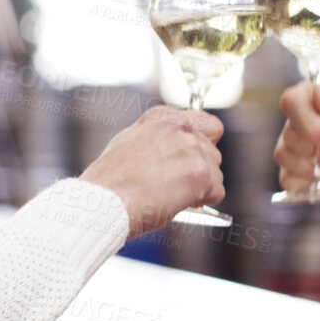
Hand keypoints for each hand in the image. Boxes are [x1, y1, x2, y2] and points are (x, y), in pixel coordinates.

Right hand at [78, 105, 225, 236]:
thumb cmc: (110, 181)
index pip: (207, 124)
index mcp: (164, 117)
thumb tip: (174, 149)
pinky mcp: (200, 175)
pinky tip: (177, 202)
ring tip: (169, 194)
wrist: (103, 202)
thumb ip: (158, 139)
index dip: (200, 146)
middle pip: (212, 152)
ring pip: (215, 174)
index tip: (190, 160)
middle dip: (199, 170)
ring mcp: (192, 150)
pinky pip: (216, 193)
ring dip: (200, 187)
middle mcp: (181, 128)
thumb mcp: (130, 142)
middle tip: (173, 185)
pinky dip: (202, 202)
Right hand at [276, 73, 319, 220]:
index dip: (310, 121)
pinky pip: (286, 175)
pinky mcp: (307, 169)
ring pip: (285, 151)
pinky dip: (302, 183)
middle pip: (289, 124)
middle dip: (316, 147)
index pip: (298, 97)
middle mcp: (318, 114)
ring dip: (317, 168)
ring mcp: (310, 142)